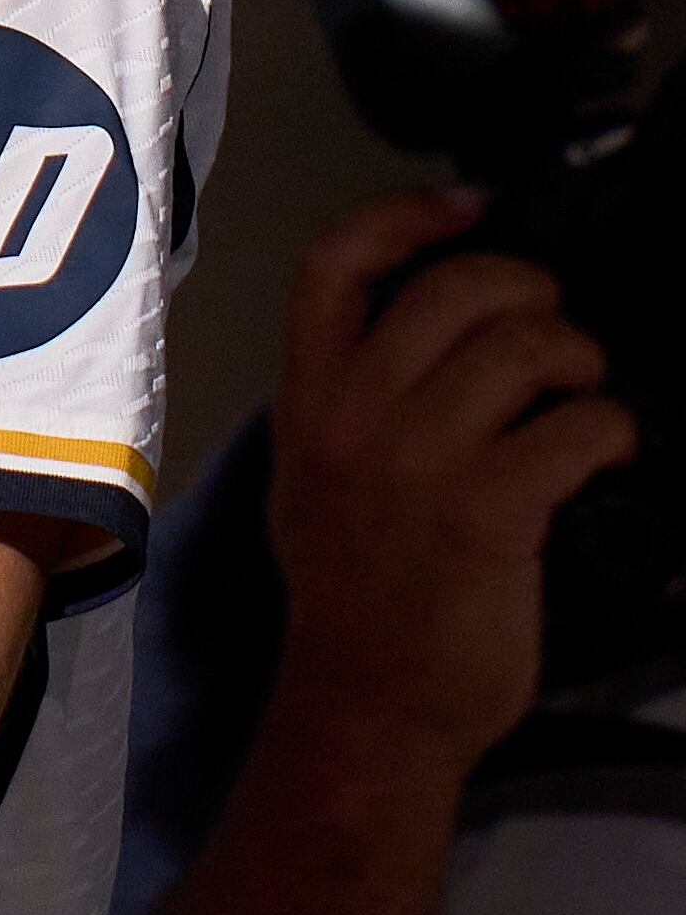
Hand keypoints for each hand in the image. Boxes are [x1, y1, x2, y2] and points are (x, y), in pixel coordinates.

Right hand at [268, 191, 637, 778]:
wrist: (368, 704)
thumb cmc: (351, 596)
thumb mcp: (310, 477)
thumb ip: (348, 402)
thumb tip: (432, 338)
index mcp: (305, 400)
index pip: (335, 265)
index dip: (408, 217)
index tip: (469, 210)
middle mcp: (353, 416)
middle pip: (454, 288)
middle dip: (530, 291)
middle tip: (553, 327)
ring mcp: (418, 461)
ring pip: (525, 346)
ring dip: (579, 359)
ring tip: (584, 394)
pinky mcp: (489, 512)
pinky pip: (577, 426)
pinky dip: (610, 428)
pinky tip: (604, 449)